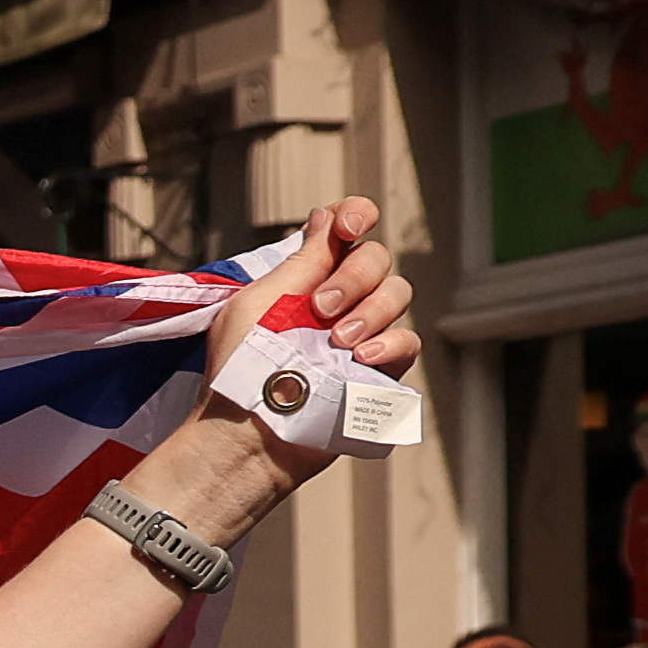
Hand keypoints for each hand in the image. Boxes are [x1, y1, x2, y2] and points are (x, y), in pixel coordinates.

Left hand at [166, 199, 422, 522]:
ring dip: (371, 309)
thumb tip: (325, 216)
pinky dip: (390, 343)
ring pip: (398, 294)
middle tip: (320, 308)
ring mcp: (361, 334)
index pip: (347, 230)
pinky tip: (360, 358)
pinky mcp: (377, 371)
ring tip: (337, 342)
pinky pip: (408, 341)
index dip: (356, 216)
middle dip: (354, 276)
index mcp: (306, 278)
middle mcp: (339, 300)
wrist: (247, 431)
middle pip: (377, 259)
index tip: (349, 225)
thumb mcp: (260, 302)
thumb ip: (301, 261)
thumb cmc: (240, 368)